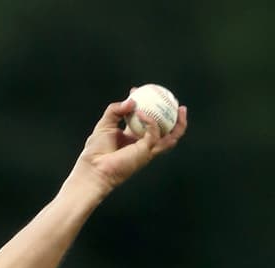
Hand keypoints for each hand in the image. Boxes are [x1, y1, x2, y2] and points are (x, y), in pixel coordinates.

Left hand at [66, 95, 187, 196]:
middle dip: (174, 117)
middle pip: (166, 131)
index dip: (146, 106)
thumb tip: (131, 100)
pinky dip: (150, 121)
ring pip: (171, 137)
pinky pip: (154, 134)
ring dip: (179, 123)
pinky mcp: (146, 152)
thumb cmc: (95, 151)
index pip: (145, 121)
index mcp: (132, 138)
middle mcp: (142, 145)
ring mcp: (146, 150)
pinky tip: (142, 112)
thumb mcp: (104, 124)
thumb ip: (115, 110)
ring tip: (181, 109)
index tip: (139, 92)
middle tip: (173, 101)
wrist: (93, 169)